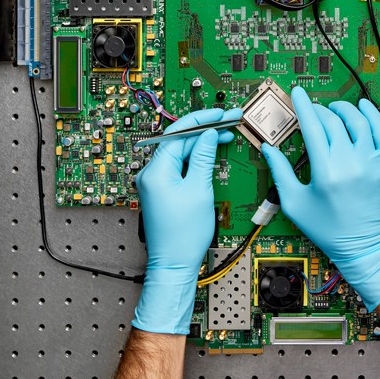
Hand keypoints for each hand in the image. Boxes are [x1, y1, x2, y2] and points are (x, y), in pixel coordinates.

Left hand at [132, 106, 241, 334]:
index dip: (203, 119)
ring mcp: (155, 181)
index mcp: (155, 170)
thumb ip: (202, 158)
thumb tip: (208, 134)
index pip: (179, 133)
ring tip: (225, 133)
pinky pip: (179, 164)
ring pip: (180, 151)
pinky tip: (210, 150)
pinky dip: (195, 157)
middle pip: (179, 140)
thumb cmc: (184, 236)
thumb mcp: (199, 190)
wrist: (174, 265)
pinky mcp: (162, 189)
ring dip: (202, 142)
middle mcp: (150, 173)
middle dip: (205, 129)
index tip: (222, 113)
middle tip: (229, 120)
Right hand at [261, 87, 379, 310]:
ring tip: (334, 108)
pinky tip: (363, 107)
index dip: (303, 106)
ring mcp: (372, 162)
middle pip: (332, 121)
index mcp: (326, 171)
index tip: (298, 93)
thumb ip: (280, 172)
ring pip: (358, 120)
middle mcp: (350, 162)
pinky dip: (373, 115)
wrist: (365, 246)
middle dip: (318, 110)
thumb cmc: (329, 228)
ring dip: (344, 109)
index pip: (313, 126)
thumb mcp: (294, 203)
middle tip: (311, 110)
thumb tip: (268, 149)